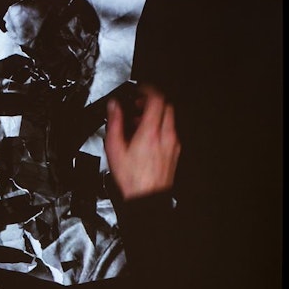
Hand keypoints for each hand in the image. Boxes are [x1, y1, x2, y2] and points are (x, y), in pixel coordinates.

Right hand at [105, 84, 180, 199]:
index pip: (157, 99)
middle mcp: (165, 136)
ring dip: (156, 115)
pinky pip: (170, 132)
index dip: (148, 90)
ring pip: (169, 119)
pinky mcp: (174, 152)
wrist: (146, 198)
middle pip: (166, 106)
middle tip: (139, 105)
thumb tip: (113, 107)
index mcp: (150, 132)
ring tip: (140, 122)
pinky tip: (147, 137)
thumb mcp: (114, 148)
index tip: (141, 90)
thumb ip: (114, 123)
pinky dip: (160, 128)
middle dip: (152, 102)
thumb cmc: (132, 179)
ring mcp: (172, 144)